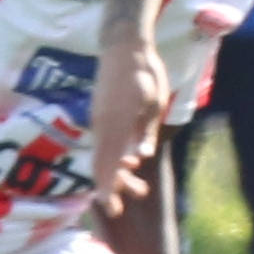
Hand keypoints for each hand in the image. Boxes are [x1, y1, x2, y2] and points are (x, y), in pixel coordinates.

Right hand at [86, 31, 171, 217]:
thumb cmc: (143, 72)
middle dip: (113, 188)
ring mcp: (99, 120)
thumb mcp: (154, 102)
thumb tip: (140, 157)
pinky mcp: (101, 116)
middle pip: (102, 164)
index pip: (107, 162)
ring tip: (140, 187)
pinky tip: (130, 163)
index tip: (109, 207)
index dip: (106, 187)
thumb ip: (145, 130)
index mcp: (115, 123)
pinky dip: (115, 158)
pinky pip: (104, 144)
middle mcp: (102, 125)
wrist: (123, 46)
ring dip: (119, 174)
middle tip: (128, 204)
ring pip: (104, 155)